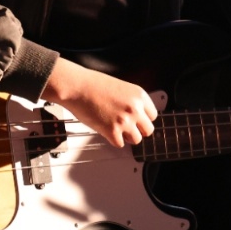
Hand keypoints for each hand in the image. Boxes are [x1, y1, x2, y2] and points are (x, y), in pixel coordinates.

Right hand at [42, 58, 157, 147]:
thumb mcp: (122, 88)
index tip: (138, 121)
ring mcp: (124, 121)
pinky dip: (113, 140)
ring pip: (136, 140)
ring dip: (126, 137)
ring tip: (116, 130)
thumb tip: (138, 115)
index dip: (143, 119)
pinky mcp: (112, 131)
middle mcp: (135, 108)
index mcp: (139, 96)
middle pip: (148, 130)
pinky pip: (120, 144)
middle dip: (138, 130)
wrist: (77, 86)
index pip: (153, 116)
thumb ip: (132, 102)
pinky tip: (107, 131)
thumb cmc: (94, 85)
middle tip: (128, 128)